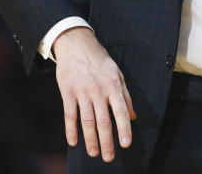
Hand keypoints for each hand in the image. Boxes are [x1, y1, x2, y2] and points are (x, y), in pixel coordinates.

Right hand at [53, 27, 135, 161]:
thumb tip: (134, 117)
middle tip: (109, 157)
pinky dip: (71, 130)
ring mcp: (82, 92)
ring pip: (87, 121)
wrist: (77, 45)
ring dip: (90, 139)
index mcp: (113, 86)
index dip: (124, 128)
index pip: (121, 111)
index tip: (126, 144)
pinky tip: (73, 142)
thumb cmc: (100, 61)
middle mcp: (98, 90)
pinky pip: (70, 115)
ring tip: (94, 153)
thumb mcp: (118, 74)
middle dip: (107, 141)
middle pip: (103, 120)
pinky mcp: (67, 92)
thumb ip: (126, 96)